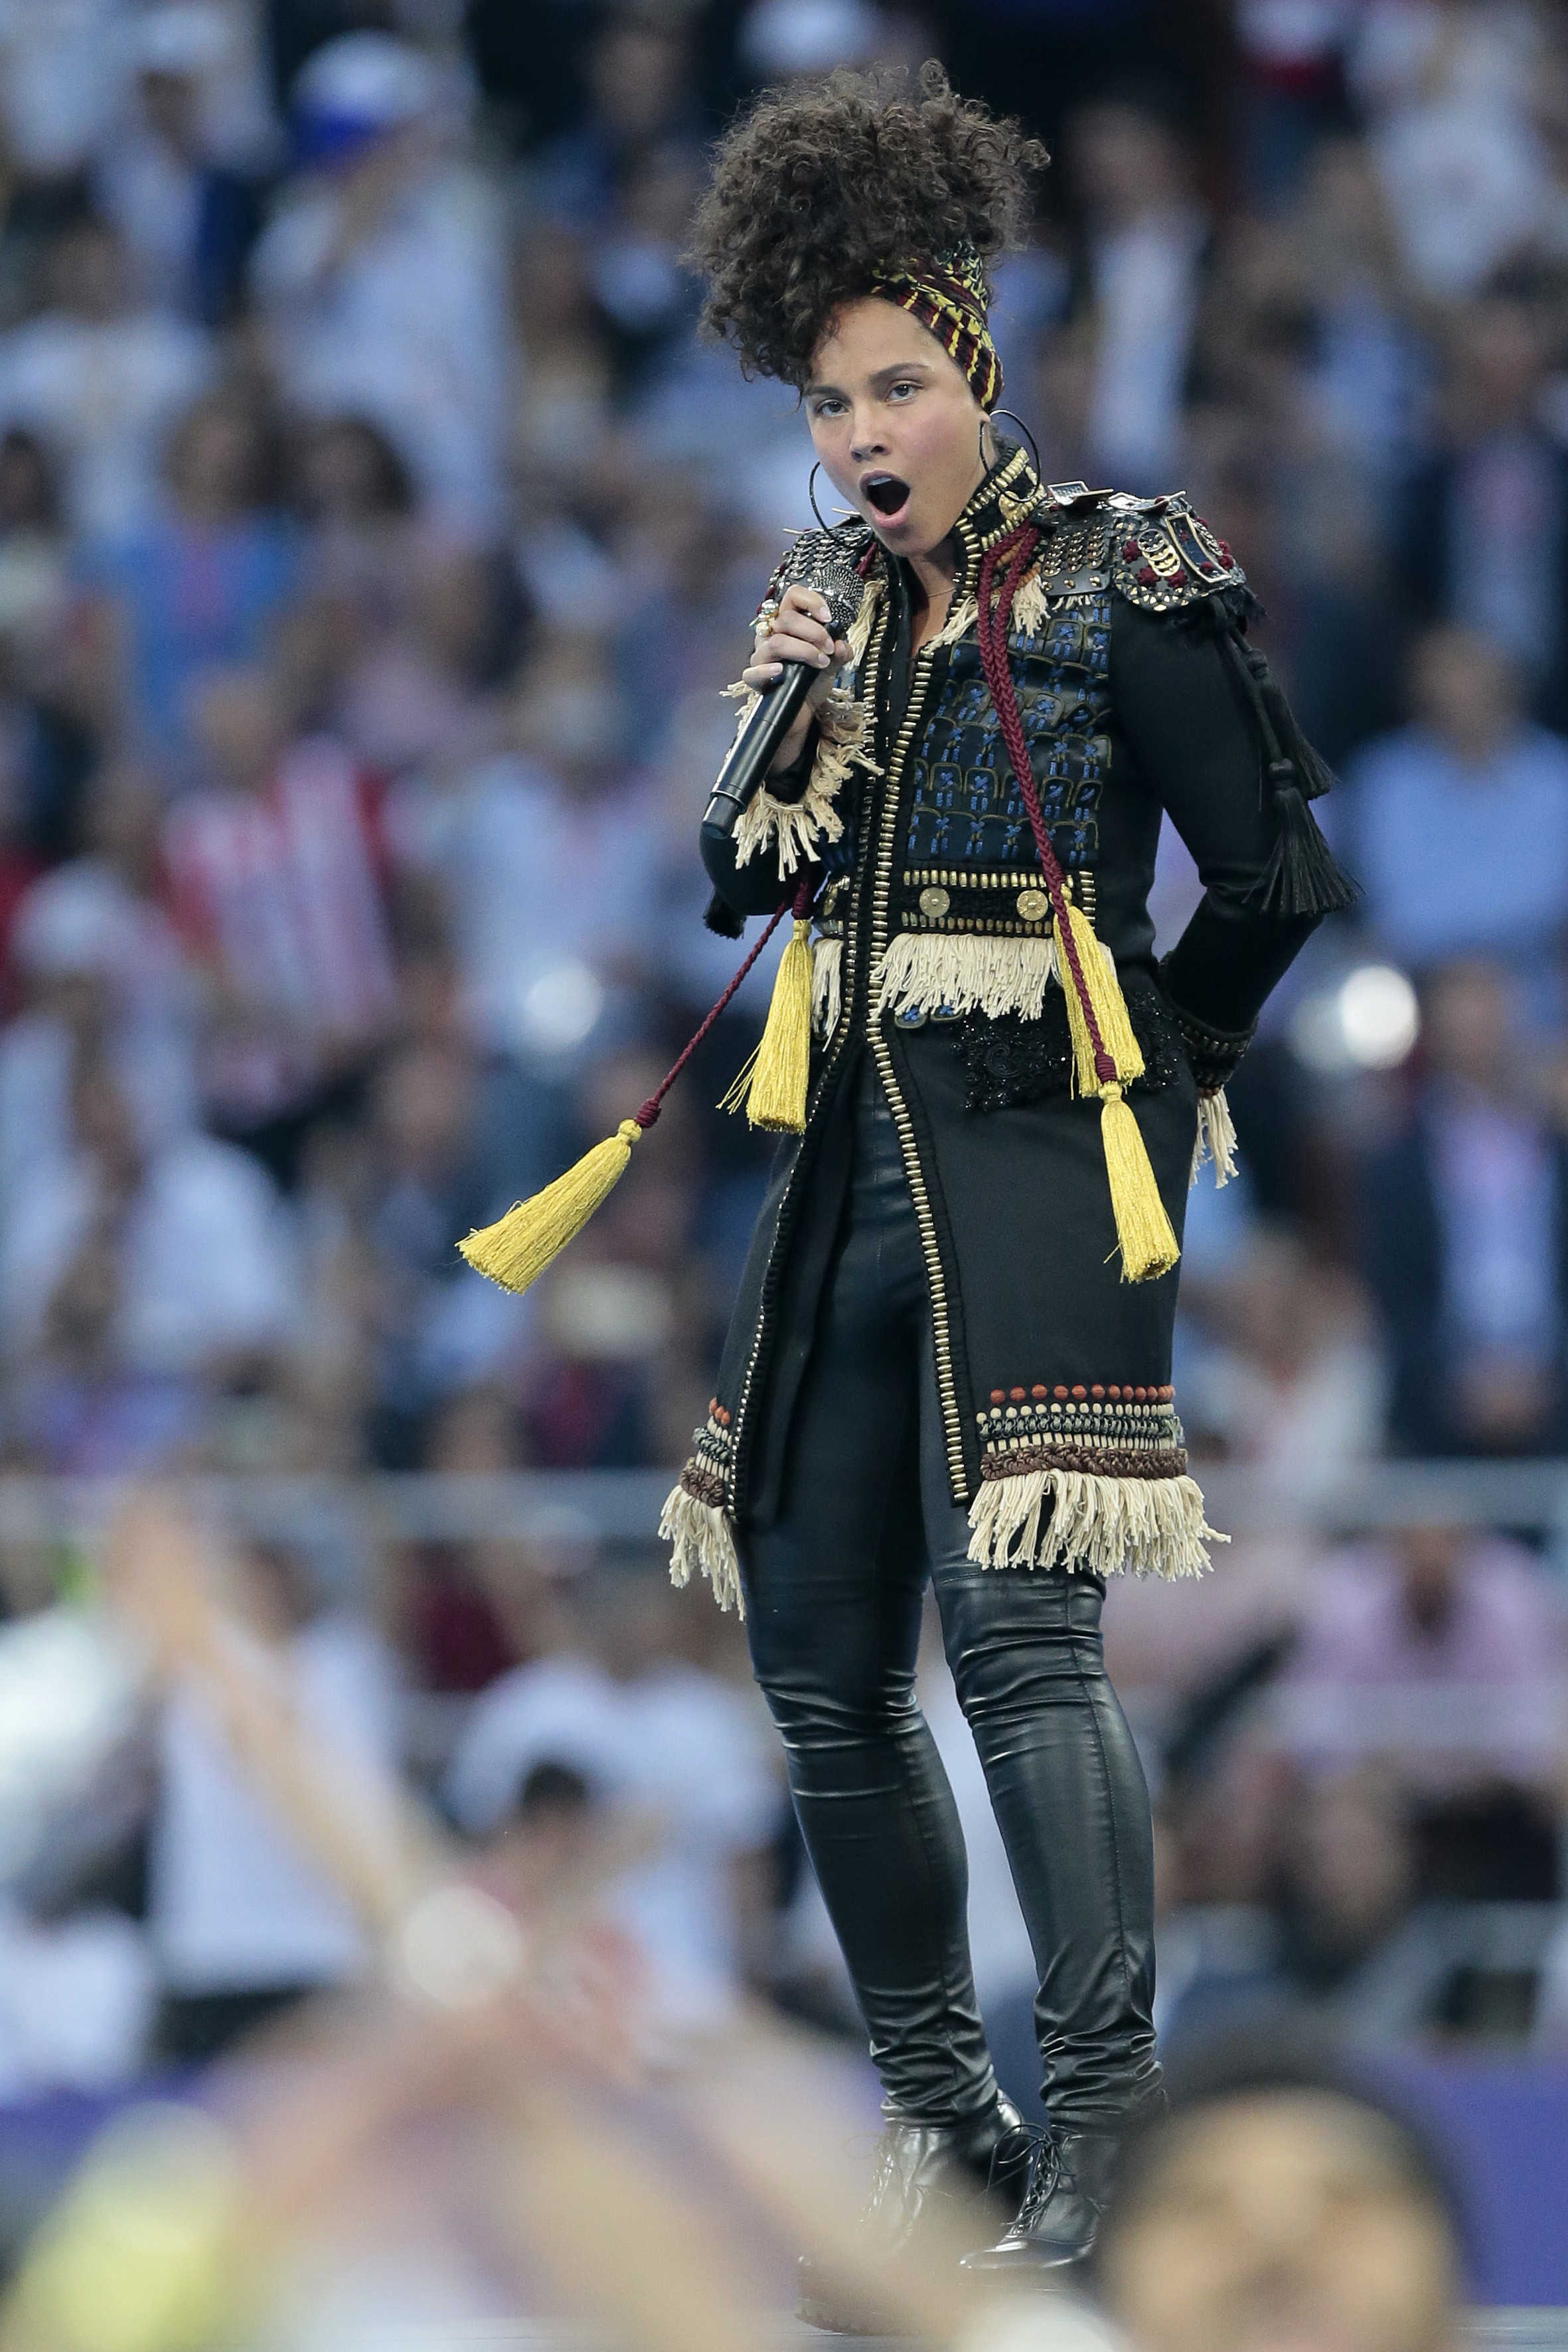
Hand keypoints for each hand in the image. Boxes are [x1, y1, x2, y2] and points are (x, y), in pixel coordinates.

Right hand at [742, 584, 849, 775]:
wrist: (804, 710)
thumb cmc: (813, 679)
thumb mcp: (833, 662)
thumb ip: (839, 651)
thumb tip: (841, 645)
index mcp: (788, 623)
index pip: (792, 597)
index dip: (811, 601)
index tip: (829, 617)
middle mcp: (771, 634)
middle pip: (786, 619)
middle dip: (814, 632)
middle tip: (829, 648)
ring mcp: (761, 656)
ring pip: (776, 642)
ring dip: (803, 650)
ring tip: (821, 663)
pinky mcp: (755, 678)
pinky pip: (753, 671)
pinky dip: (767, 670)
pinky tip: (782, 672)